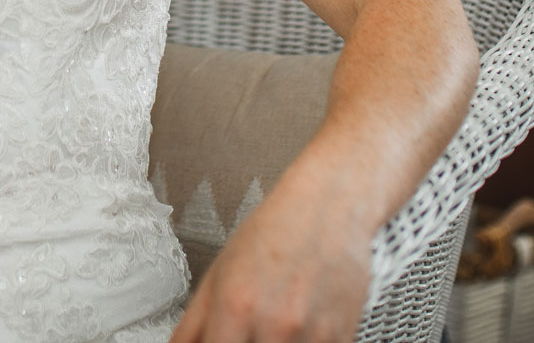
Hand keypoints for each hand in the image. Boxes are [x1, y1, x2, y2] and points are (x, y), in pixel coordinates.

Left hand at [170, 179, 372, 342]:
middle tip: (244, 332)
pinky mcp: (341, 336)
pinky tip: (298, 326)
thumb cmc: (274, 231)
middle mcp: (274, 324)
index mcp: (236, 306)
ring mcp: (311, 333)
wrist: (330, 204)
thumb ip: (192, 324)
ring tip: (271, 325)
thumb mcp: (219, 272)